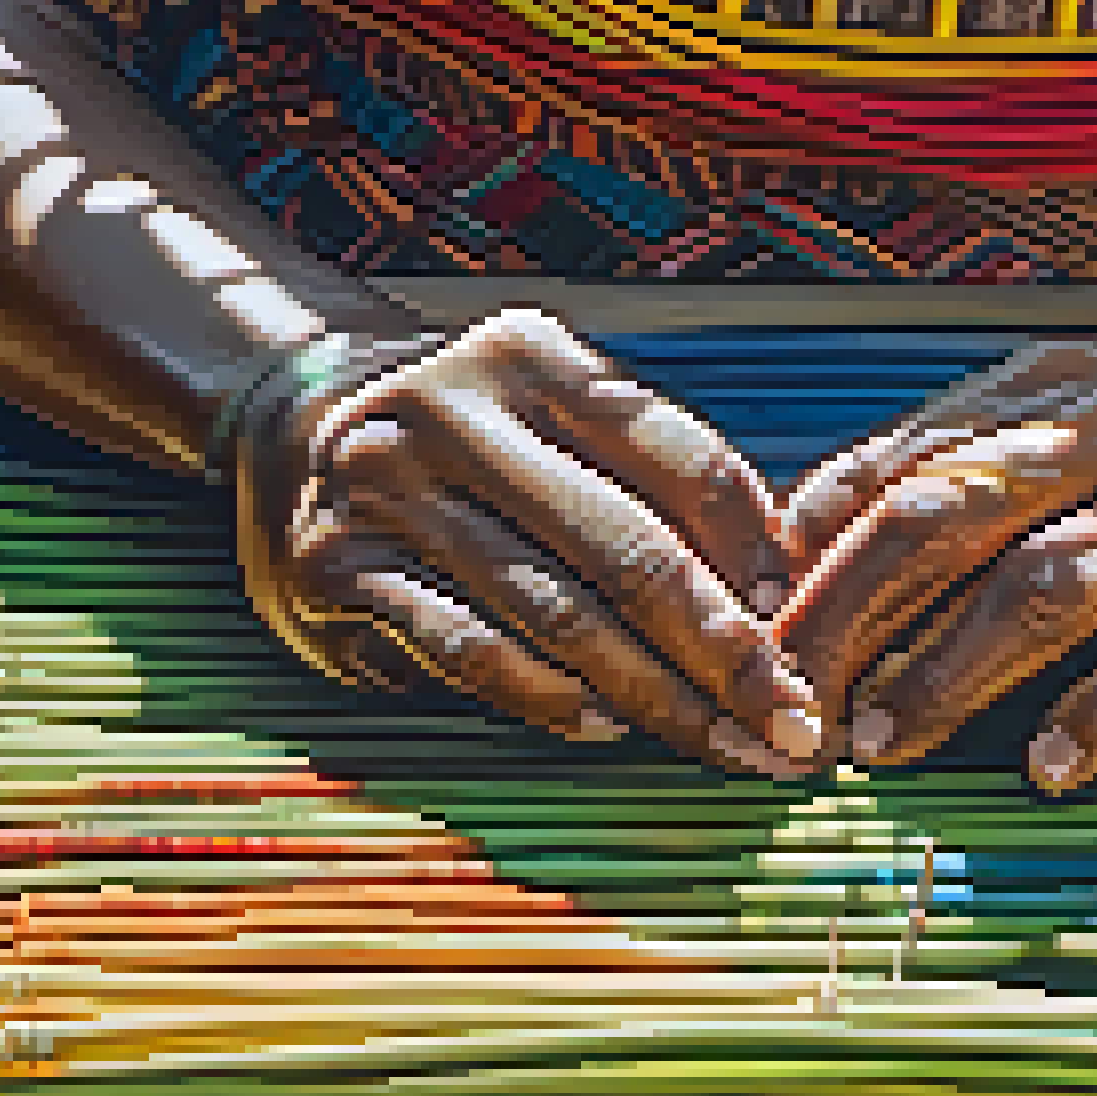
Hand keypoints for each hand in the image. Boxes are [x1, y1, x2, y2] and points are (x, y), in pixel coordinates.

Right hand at [233, 307, 824, 776]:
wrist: (290, 424)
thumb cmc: (472, 438)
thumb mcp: (553, 413)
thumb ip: (650, 478)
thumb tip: (776, 591)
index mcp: (532, 354)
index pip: (681, 460)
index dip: (757, 554)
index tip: (807, 627)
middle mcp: (452, 408)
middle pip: (627, 548)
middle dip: (726, 650)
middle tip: (790, 718)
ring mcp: (384, 487)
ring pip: (554, 612)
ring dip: (652, 695)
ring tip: (721, 741)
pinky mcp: (333, 567)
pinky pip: (468, 648)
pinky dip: (546, 696)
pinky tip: (605, 725)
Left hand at [777, 343, 1096, 791]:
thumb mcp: (1065, 424)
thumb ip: (948, 470)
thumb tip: (801, 540)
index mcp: (1046, 391)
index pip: (899, 467)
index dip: (814, 551)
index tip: (752, 625)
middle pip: (949, 521)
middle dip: (853, 616)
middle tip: (794, 699)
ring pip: (1047, 585)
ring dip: (952, 671)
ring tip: (883, 742)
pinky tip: (1048, 765)